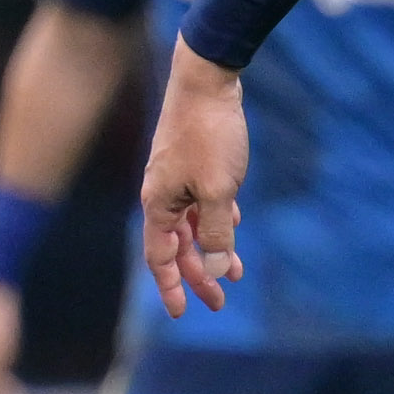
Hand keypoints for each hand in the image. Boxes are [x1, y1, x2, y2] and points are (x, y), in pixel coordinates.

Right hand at [140, 49, 250, 316]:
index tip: (183, 313)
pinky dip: (218, 218)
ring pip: (193, 224)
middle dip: (198, 275)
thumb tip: (214, 266)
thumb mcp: (219, 190)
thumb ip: (216, 230)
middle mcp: (162, 193)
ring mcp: (178, 177)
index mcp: (158, 203)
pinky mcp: (195, 162)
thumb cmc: (210, 135)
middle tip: (220, 301)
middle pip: (177, 245)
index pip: (160, 257)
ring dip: (212, 248)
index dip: (171, 287)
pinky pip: (204, 201)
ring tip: (234, 272)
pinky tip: (234, 225)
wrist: (208, 81)